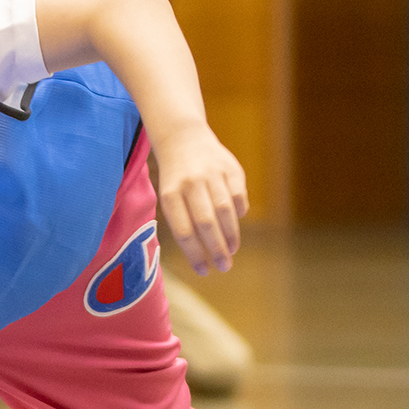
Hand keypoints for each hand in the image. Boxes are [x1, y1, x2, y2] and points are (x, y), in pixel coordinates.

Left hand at [153, 125, 247, 275]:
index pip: (184, 231)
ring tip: (232, 251)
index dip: (195, 254)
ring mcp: (212, 174)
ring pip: (225, 211)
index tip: (203, 271)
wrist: (183, 137)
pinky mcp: (231, 168)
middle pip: (206, 224)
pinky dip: (239, 213)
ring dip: (231, 236)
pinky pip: (239, 196)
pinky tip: (236, 223)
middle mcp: (191, 183)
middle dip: (217, 250)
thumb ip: (183, 222)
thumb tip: (203, 256)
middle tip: (224, 267)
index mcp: (170, 194)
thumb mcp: (168, 197)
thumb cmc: (175, 178)